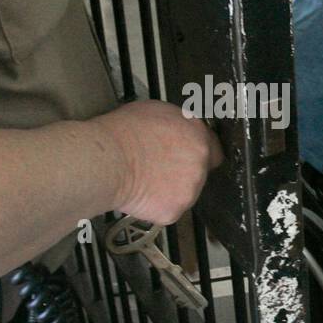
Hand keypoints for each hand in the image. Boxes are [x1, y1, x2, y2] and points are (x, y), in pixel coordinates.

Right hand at [93, 100, 223, 224]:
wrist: (109, 160)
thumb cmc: (124, 133)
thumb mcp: (157, 111)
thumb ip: (178, 125)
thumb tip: (176, 130)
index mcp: (198, 137)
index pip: (213, 151)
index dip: (198, 155)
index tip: (187, 157)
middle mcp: (199, 164)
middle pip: (199, 173)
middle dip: (182, 172)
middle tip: (158, 168)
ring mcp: (189, 190)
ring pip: (184, 193)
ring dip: (170, 190)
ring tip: (146, 180)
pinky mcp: (174, 210)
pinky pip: (168, 210)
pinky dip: (156, 205)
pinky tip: (141, 194)